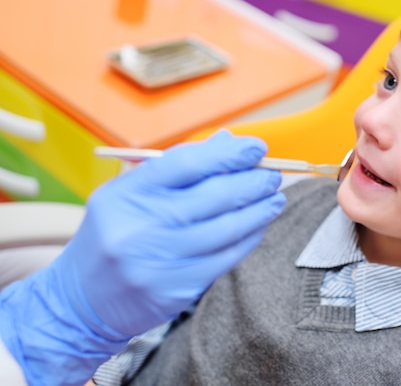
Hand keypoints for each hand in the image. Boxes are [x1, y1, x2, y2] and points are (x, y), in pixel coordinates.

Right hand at [0, 130, 285, 383]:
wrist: (82, 301)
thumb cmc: (113, 235)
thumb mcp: (129, 193)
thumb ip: (176, 167)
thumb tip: (228, 142)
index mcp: (127, 194)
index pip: (187, 164)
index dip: (228, 154)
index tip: (256, 148)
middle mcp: (142, 227)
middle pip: (214, 196)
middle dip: (252, 182)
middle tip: (273, 174)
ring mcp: (161, 261)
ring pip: (227, 229)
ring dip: (259, 210)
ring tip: (275, 198)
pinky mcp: (177, 289)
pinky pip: (226, 258)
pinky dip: (249, 238)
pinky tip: (259, 225)